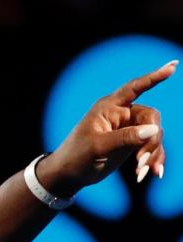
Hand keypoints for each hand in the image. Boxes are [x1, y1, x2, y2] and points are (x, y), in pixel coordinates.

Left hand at [37, 60, 175, 196]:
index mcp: (109, 107)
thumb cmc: (76, 156)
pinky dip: (153, 160)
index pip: (134, 88)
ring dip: (152, 153)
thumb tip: (154, 129)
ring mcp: (129, 130)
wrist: (69, 175)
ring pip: (154, 135)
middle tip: (141, 160)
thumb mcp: (98, 146)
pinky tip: (154, 173)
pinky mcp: (132, 144)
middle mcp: (122, 115)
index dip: (154, 77)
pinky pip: (151, 148)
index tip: (173, 66)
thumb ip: (125, 137)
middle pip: (151, 119)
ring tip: (141, 172)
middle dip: (151, 140)